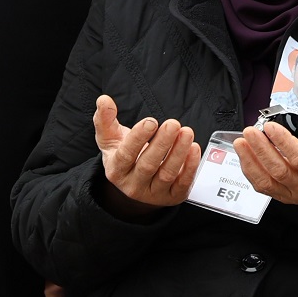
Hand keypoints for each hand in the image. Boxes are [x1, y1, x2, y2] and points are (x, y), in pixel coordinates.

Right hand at [93, 94, 199, 217]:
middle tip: (173, 123)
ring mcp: (153, 193)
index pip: (126, 155)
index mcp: (116, 170)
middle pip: (148, 165)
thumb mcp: (110, 139)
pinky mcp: (172, 197)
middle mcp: (133, 185)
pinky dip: (190, 167)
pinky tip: (194, 148)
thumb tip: (103, 99)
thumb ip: (105, 119)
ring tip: (187, 132)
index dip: (138, 138)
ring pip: (167, 174)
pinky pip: (182, 184)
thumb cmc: (123, 154)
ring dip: (178, 153)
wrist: (135, 182)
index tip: (151, 121)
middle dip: (162, 143)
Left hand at [234, 118, 297, 203]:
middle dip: (261, 150)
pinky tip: (245, 155)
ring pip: (266, 182)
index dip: (283, 143)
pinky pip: (262, 186)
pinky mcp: (282, 196)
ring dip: (250, 162)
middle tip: (250, 131)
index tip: (270, 127)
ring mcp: (293, 194)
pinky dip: (250, 170)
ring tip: (241, 143)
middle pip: (279, 171)